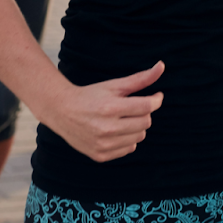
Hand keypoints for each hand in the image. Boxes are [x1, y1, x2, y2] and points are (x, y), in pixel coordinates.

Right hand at [42, 61, 164, 161]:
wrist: (61, 112)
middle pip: (146, 122)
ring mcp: (102, 144)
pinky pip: (129, 149)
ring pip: (140, 136)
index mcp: (110, 108)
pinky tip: (116, 132)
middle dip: (144, 113)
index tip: (155, 96)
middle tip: (132, 108)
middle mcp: (106, 128)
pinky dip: (127, 140)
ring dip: (137, 127)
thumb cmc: (91, 96)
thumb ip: (140, 79)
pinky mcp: (100, 155)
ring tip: (123, 119)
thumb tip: (162, 66)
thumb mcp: (114, 85)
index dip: (156, 100)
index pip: (147, 106)